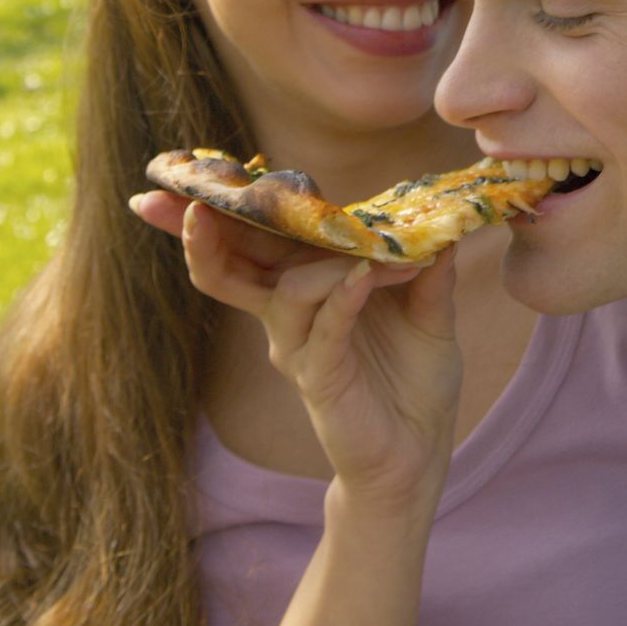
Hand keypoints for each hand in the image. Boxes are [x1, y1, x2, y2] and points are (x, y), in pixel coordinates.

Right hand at [132, 190, 462, 518]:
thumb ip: (427, 266)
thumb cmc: (412, 381)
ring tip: (374, 255)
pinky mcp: (319, 379)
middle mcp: (288, 316)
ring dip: (331, 264)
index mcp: (306, 289)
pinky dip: (342, 298)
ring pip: (288, 289)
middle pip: (233, 265)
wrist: (418, 455)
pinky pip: (324, 330)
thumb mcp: (429, 311)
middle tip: (185, 199)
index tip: (190, 170)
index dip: (223, 208)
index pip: (257, 240)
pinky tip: (361, 276)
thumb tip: (441, 219)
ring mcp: (298, 348)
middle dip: (203, 230)